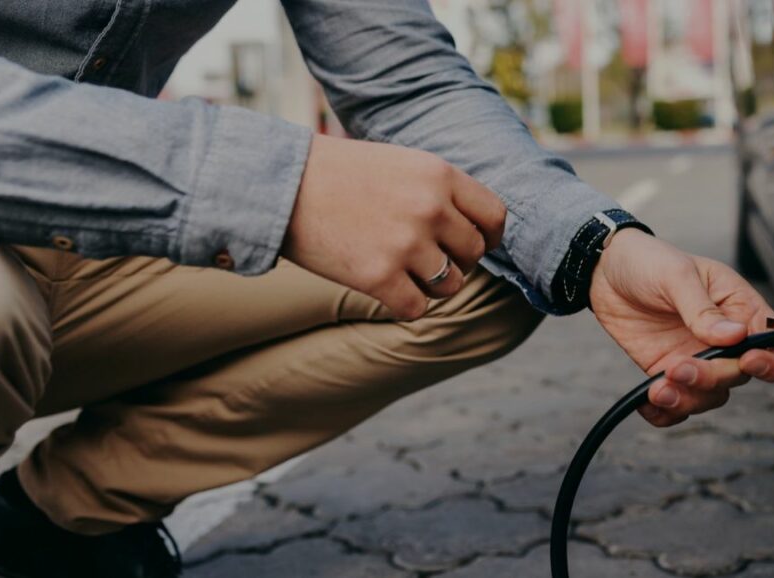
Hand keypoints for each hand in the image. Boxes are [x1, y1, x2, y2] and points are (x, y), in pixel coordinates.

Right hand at [283, 135, 505, 319]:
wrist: (279, 185)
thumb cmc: (339, 173)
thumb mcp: (400, 163)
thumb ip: (439, 190)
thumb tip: (475, 227)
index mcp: (439, 174)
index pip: (495, 217)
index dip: (488, 236)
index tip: (474, 243)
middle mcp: (430, 208)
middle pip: (474, 254)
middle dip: (455, 260)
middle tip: (426, 257)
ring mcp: (406, 244)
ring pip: (450, 285)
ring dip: (432, 285)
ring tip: (404, 271)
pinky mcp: (379, 277)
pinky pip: (418, 308)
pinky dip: (405, 304)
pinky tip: (386, 289)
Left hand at [589, 230, 773, 426]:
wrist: (606, 271)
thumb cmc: (649, 261)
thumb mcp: (678, 275)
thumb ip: (703, 308)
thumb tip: (734, 335)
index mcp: (738, 308)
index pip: (772, 343)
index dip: (769, 360)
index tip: (746, 362)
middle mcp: (723, 339)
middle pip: (738, 376)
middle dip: (711, 378)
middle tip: (679, 367)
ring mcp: (697, 358)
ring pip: (710, 396)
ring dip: (687, 399)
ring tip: (659, 388)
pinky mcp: (669, 372)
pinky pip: (678, 404)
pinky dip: (666, 412)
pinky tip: (649, 403)